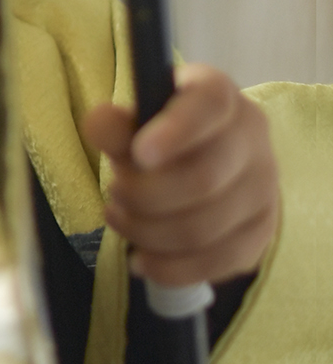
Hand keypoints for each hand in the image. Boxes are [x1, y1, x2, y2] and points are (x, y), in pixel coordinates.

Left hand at [84, 65, 278, 286]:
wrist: (199, 161)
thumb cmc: (160, 135)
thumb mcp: (135, 122)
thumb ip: (116, 125)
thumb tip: (100, 124)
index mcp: (219, 96)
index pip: (210, 105)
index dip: (176, 131)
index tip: (140, 154)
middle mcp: (253, 138)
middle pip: (203, 178)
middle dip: (144, 195)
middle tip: (114, 193)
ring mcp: (263, 188)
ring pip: (206, 227)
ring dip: (149, 231)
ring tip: (119, 219)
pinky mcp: (260, 232)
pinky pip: (217, 262)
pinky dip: (170, 267)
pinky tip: (142, 260)